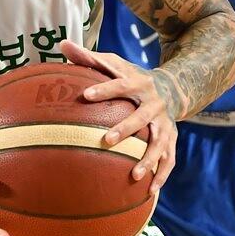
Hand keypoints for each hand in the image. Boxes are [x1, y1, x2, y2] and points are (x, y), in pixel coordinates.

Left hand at [60, 40, 177, 193]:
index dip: (104, 89)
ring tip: (134, 176)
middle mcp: (155, 104)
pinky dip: (162, 175)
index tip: (85, 96)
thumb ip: (88, 57)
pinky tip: (150, 192)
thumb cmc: (130, 78)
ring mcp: (166, 123)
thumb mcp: (113, 64)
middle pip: (141, 117)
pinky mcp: (172, 139)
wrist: (171, 88)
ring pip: (160, 142)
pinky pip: (169, 159)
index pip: (121, 84)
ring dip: (149, 159)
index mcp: (139, 83)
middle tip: (106, 140)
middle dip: (126, 129)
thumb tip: (61, 43)